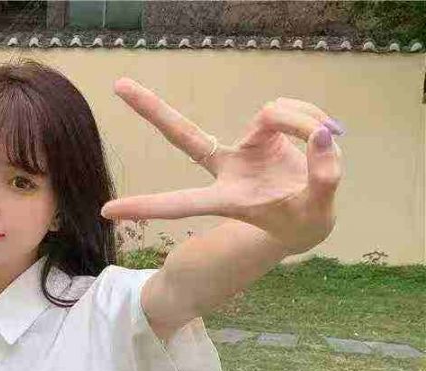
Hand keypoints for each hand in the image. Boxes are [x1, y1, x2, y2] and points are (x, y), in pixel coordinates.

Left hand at [100, 77, 344, 254]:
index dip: (147, 207)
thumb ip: (324, 177)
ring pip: (272, 113)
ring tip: (325, 141)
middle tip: (118, 86)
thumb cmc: (304, 223)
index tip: (106, 212)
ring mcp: (244, 147)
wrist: (309, 216)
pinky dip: (308, 116)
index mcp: (228, 199)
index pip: (181, 204)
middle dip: (153, 110)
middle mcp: (228, 169)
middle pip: (185, 136)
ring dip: (302, 121)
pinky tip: (323, 133)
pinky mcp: (263, 130)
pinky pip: (286, 108)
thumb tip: (322, 135)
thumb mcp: (318, 213)